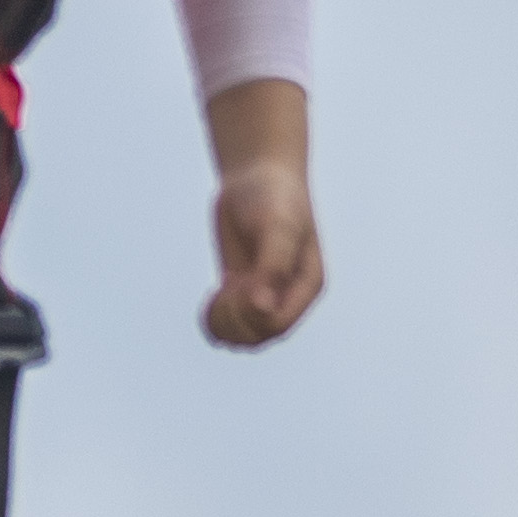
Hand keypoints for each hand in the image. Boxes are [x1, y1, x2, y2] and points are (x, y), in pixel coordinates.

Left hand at [201, 142, 325, 350]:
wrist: (256, 179)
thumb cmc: (274, 199)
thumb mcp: (276, 228)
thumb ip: (272, 266)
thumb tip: (261, 307)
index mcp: (306, 286)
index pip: (279, 326)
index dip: (252, 318)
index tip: (236, 286)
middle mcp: (287, 296)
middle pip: (259, 337)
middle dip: (235, 320)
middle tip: (224, 288)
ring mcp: (263, 296)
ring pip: (242, 337)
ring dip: (223, 325)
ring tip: (218, 294)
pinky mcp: (240, 291)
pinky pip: (226, 324)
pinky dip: (213, 321)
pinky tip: (211, 298)